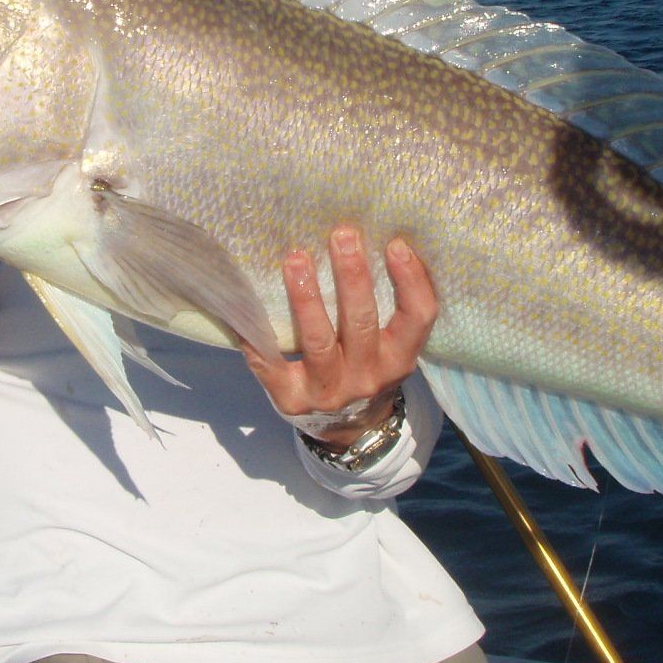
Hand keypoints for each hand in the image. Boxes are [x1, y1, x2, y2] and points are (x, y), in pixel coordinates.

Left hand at [243, 225, 437, 450]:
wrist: (346, 428)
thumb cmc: (367, 366)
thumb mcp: (391, 346)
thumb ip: (388, 306)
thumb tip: (373, 237)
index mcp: (399, 358)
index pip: (417, 318)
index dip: (411, 281)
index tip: (396, 244)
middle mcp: (368, 377)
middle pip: (361, 323)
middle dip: (352, 277)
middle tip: (342, 235)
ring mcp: (328, 391)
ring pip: (318, 342)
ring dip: (307, 299)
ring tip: (296, 259)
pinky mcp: (291, 399)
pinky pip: (271, 365)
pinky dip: (256, 336)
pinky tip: (245, 308)